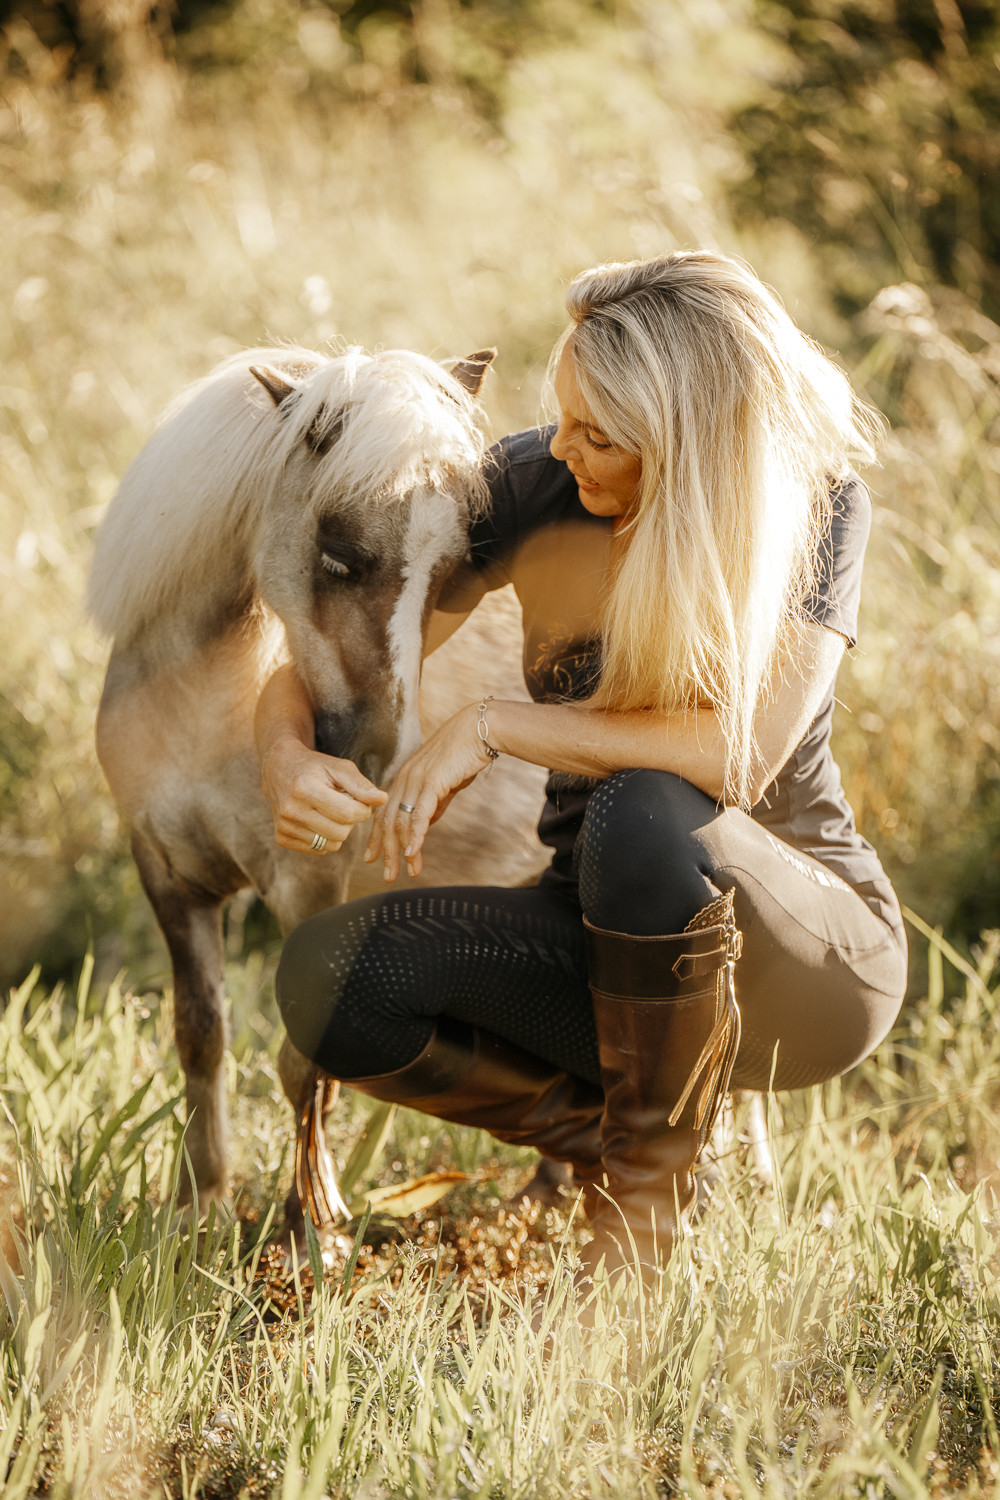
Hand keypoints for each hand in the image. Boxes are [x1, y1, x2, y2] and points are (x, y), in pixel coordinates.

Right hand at [261, 735, 386, 854]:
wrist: (279, 768)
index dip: (363, 810)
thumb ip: (361, 784)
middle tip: (344, 805)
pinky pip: (318, 849)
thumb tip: (382, 799)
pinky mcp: (282, 837)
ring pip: (332, 844)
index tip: (360, 800)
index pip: (348, 814)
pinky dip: (324, 837)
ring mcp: (285, 826)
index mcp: (305, 789)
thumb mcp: (340, 767)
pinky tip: (317, 818)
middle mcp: (292, 810)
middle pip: (341, 833)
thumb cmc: (315, 767)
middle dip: (351, 821)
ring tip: (329, 811)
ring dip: (338, 830)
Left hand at [365, 703, 493, 880]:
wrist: (477, 731)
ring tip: (402, 871)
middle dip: (385, 851)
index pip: (384, 813)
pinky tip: (412, 852)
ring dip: (401, 850)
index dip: (377, 837)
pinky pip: (420, 813)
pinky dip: (415, 835)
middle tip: (387, 875)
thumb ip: (433, 805)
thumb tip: (424, 826)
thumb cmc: (463, 755)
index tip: (373, 857)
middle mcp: (404, 779)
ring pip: (402, 821)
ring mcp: (416, 780)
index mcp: (404, 779)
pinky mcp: (432, 782)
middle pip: (388, 821)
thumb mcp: (444, 784)